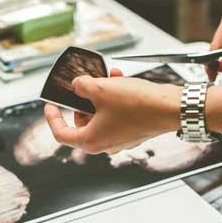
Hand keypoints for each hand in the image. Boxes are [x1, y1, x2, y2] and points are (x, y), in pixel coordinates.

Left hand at [45, 70, 180, 153]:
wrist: (170, 108)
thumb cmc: (139, 105)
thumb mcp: (101, 89)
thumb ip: (81, 86)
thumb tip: (77, 86)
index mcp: (91, 141)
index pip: (61, 134)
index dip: (52, 118)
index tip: (51, 106)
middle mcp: (105, 144)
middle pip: (82, 122)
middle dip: (83, 100)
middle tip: (85, 85)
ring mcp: (120, 139)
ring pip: (100, 115)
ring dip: (101, 95)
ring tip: (107, 78)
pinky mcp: (132, 131)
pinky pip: (116, 115)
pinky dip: (114, 99)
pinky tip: (119, 81)